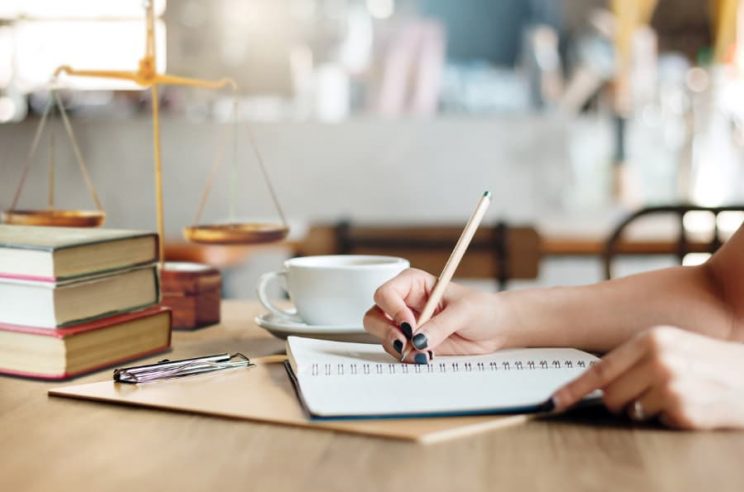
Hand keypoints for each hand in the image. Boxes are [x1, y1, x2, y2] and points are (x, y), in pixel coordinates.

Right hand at [363, 268, 511, 362]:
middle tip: (405, 343)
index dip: (393, 309)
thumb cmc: (482, 309)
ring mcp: (406, 325)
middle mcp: (405, 303)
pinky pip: (397, 351)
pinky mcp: (413, 343)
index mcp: (413, 284)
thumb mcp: (465, 311)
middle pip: (375, 315)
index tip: (411, 324)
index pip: (387, 293)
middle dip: (385, 331)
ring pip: (382, 336)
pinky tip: (426, 357)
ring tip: (422, 353)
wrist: (495, 329)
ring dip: (397, 347)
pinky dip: (407, 357)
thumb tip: (418, 340)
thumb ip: (440, 325)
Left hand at [552, 326, 743, 429]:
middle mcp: (659, 360)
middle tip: (647, 395)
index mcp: (652, 339)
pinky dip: (670, 420)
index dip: (574, 389)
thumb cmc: (710, 361)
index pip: (600, 369)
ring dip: (650, 411)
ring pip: (633, 412)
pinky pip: (658, 424)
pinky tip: (691, 406)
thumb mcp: (672, 345)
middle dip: (622, 402)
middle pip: (611, 396)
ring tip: (677, 395)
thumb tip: (597, 383)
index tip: (554, 402)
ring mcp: (672, 387)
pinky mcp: (685, 412)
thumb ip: (635, 358)